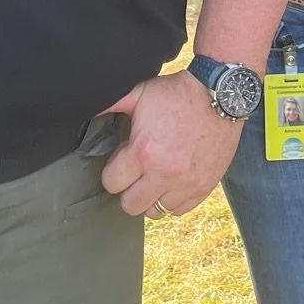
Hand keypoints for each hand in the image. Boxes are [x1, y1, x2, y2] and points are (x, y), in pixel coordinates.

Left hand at [99, 68, 246, 216]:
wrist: (220, 95)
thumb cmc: (177, 94)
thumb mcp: (139, 93)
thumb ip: (110, 104)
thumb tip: (83, 106)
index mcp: (143, 152)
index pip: (111, 183)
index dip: (114, 170)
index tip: (124, 158)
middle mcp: (164, 173)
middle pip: (130, 206)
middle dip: (129, 189)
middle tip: (137, 171)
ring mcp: (187, 183)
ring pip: (156, 211)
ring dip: (152, 196)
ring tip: (156, 176)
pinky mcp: (204, 187)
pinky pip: (180, 210)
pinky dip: (174, 199)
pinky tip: (174, 180)